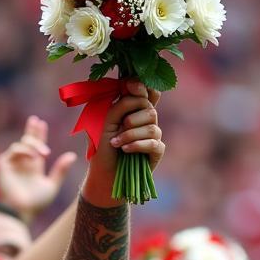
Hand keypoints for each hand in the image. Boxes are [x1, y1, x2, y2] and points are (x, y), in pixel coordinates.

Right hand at [0, 116, 76, 222]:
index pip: (36, 148)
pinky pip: (14, 150)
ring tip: (44, 153)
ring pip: (22, 144)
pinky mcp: (2, 165)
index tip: (42, 123)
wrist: (22, 210)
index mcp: (33, 168)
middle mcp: (22, 164)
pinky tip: (33, 157)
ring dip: (35, 145)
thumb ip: (60, 170)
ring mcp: (12, 164)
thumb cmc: (36, 203)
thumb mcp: (52, 185)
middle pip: (27, 141)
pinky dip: (25, 150)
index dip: (39, 135)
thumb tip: (72, 156)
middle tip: (36, 121)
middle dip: (32, 131)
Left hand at [84, 82, 163, 203]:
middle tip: (117, 128)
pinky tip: (125, 150)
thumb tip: (135, 91)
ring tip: (117, 143)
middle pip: (150, 108)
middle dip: (131, 117)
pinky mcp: (157, 151)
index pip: (147, 92)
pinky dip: (137, 145)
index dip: (142, 87)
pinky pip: (153, 143)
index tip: (130, 87)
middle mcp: (146, 120)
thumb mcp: (106, 121)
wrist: (104, 173)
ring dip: (131, 134)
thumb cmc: (102, 147)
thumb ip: (120, 104)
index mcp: (134, 109)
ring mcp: (153, 135)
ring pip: (152, 126)